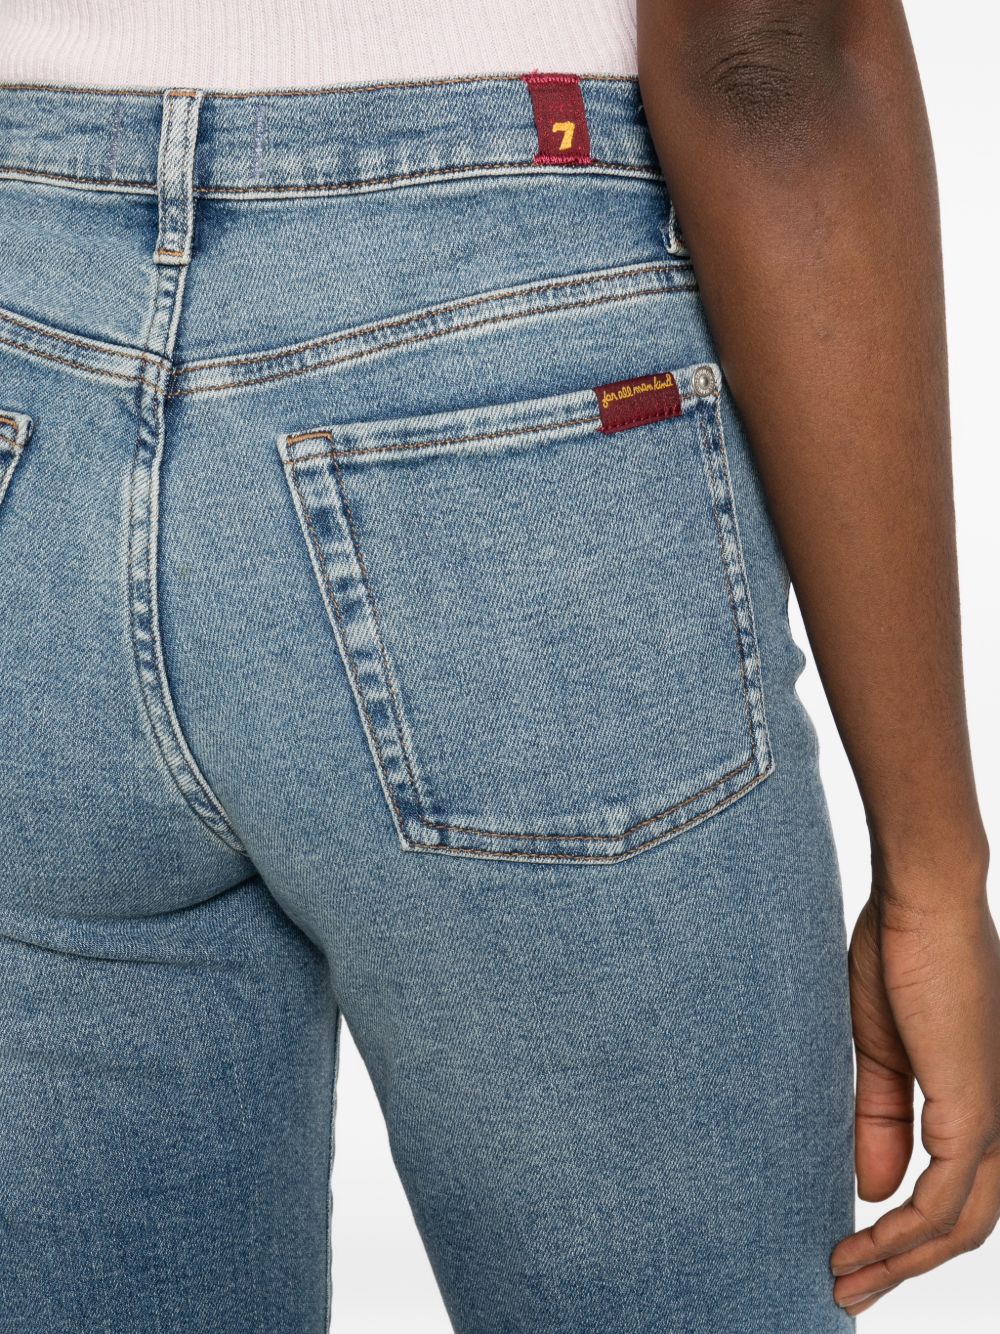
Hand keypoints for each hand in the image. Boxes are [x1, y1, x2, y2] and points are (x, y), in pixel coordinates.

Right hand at [832, 872, 999, 1316]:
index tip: (852, 1254)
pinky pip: (945, 1195)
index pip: (956, 1195)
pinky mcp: (974, 1107)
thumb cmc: (902, 954)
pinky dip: (906, 1230)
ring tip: (845, 1276)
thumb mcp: (881, 1052)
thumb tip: (874, 1190)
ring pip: (960, 1222)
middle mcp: (999, 1119)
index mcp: (976, 1102)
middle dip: (902, 1265)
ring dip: (900, 1260)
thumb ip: (881, 1120)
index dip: (907, 1237)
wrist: (920, 900)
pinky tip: (868, 1239)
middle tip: (847, 1287)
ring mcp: (993, 1115)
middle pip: (964, 1225)